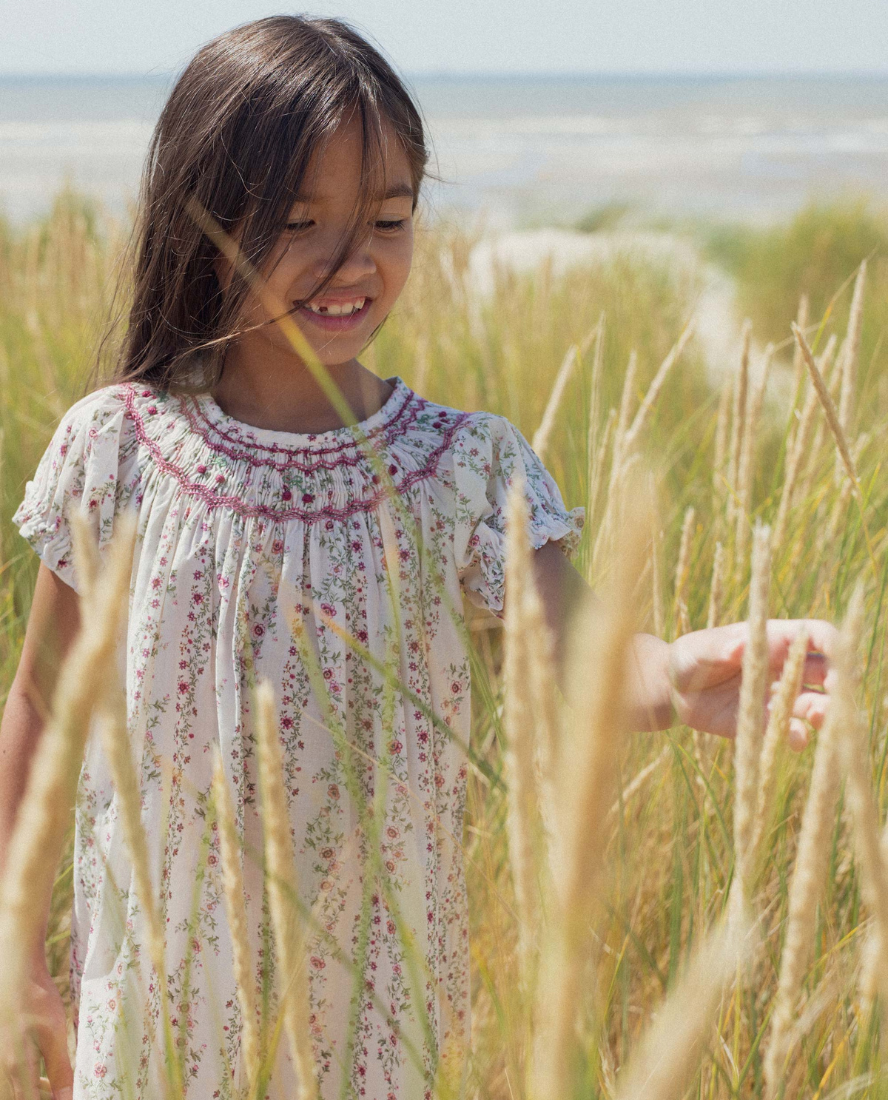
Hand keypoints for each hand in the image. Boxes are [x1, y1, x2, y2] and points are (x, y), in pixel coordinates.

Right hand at [1, 964, 72, 1099]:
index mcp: (18, 1069)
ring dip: (36, 1092)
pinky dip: (31, 1080)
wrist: (16, 974)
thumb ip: (61, 1070)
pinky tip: (45, 1072)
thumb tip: (67, 1098)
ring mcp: (2, 1059)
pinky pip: (14, 1075)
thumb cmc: (36, 1001)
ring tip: (56, 1086)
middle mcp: (6, 1069)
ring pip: (17, 1088)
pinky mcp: (4, 1048)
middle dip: (43, 1098)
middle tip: (62, 1093)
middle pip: (21, 1098)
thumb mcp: (55, 1035)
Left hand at [668, 619, 838, 749]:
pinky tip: (793, 738)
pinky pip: (788, 733)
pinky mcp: (763, 725)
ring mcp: (776, 698)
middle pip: (826, 673)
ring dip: (823, 712)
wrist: (672, 689)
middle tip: (836, 692)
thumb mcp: (700, 648)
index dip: (834, 643)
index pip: (816, 635)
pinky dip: (796, 737)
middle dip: (838, 682)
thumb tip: (739, 646)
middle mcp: (783, 670)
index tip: (842, 655)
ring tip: (818, 718)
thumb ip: (719, 648)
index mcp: (774, 641)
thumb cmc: (690, 656)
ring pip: (814, 705)